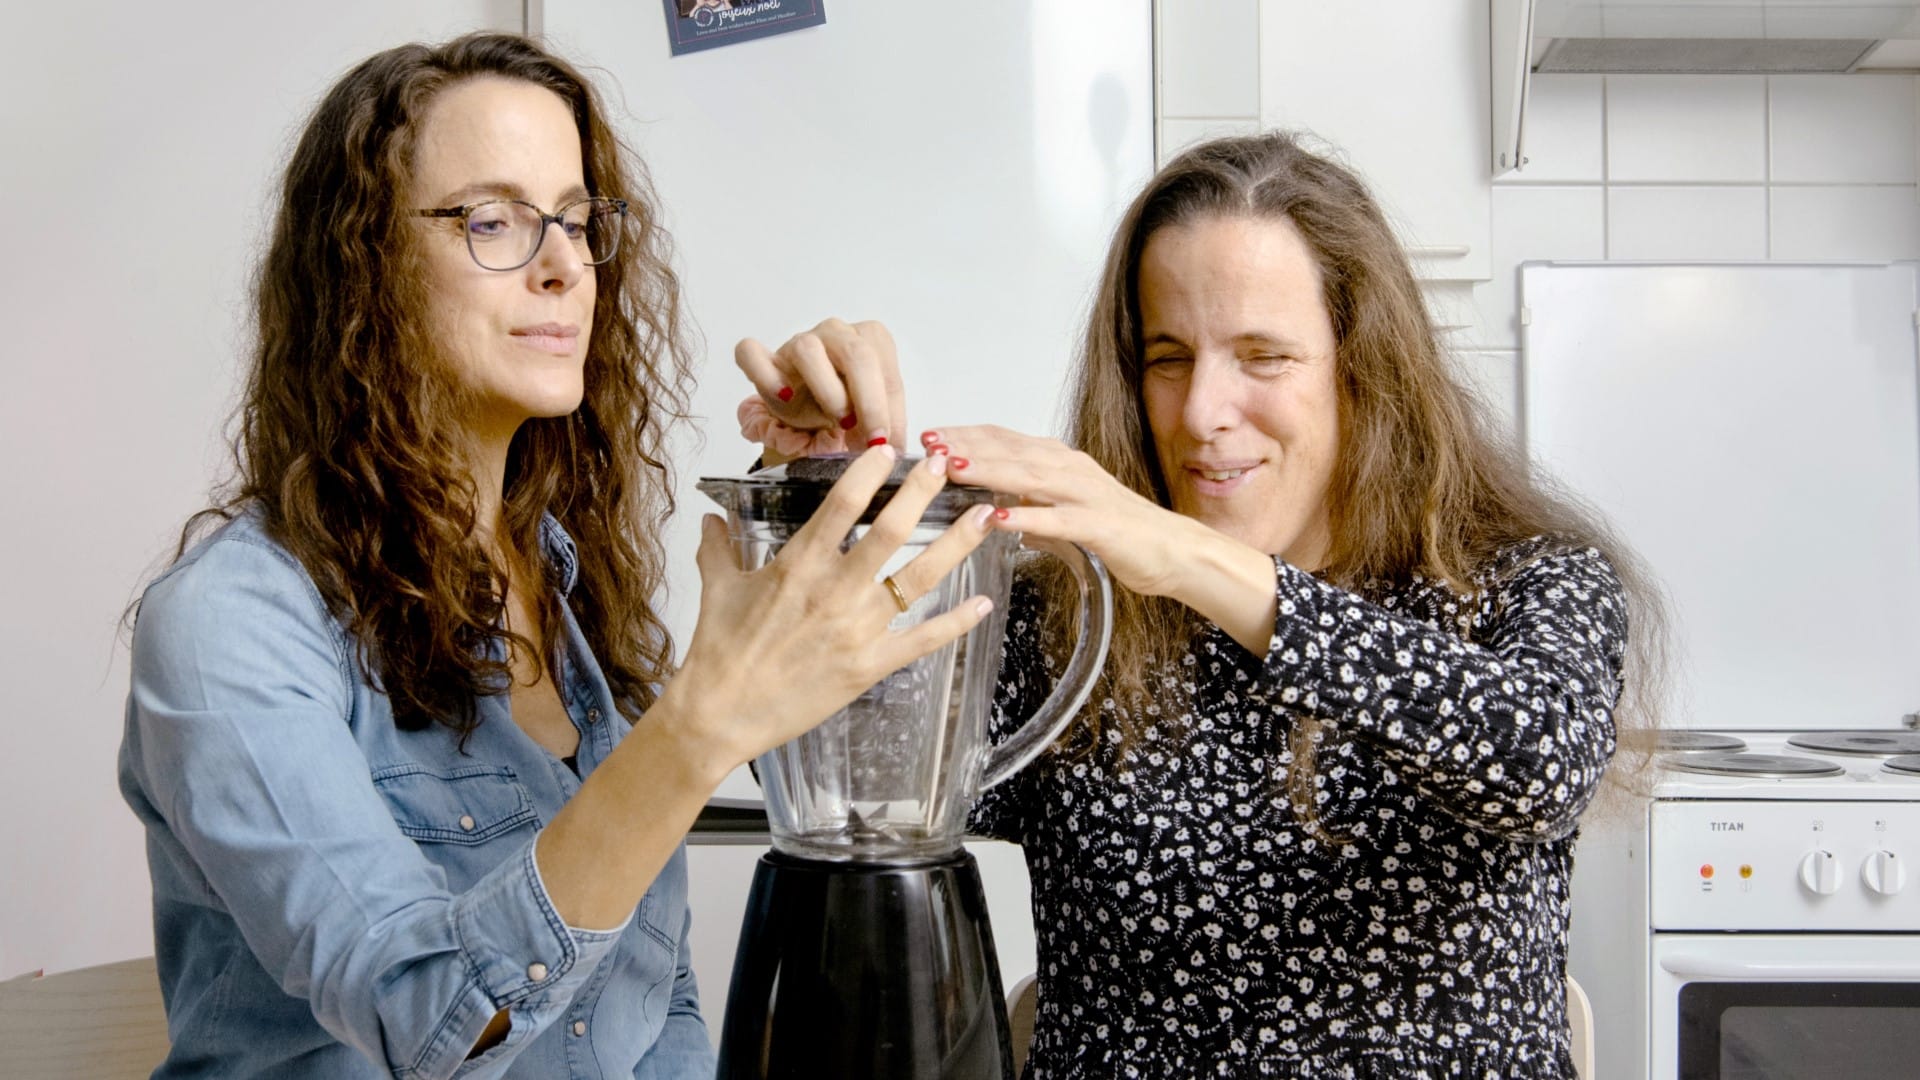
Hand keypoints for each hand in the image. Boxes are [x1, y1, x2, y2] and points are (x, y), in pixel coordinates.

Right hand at [663, 445, 994, 773]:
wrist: (720, 714)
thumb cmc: (717, 652)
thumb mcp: (717, 589)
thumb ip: (718, 547)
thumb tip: (710, 518)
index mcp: (799, 565)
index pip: (842, 504)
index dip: (871, 473)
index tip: (892, 451)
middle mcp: (835, 590)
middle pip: (892, 531)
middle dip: (924, 493)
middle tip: (948, 466)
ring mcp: (857, 628)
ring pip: (919, 579)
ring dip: (956, 545)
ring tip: (985, 517)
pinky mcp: (870, 665)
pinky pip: (923, 639)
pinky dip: (957, 621)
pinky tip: (983, 603)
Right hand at [736, 318, 904, 459]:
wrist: (805, 414)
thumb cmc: (840, 410)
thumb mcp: (870, 417)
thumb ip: (885, 426)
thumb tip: (896, 449)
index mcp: (869, 341)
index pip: (886, 370)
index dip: (890, 410)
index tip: (889, 444)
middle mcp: (836, 333)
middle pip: (856, 354)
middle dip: (868, 401)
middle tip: (871, 437)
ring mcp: (799, 342)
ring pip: (808, 350)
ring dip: (828, 390)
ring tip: (837, 420)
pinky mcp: (764, 357)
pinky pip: (753, 353)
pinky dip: (766, 376)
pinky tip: (783, 397)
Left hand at [923, 425, 1193, 597]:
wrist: (1174, 550)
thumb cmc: (1123, 533)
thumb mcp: (1067, 515)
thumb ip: (1036, 510)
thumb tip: (1004, 517)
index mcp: (1060, 463)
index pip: (1004, 440)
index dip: (966, 435)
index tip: (930, 435)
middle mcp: (1070, 469)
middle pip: (1010, 450)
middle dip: (966, 445)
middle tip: (928, 443)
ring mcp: (1085, 494)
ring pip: (1029, 476)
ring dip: (989, 470)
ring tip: (952, 468)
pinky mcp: (1098, 525)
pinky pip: (1057, 519)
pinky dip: (1026, 517)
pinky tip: (997, 519)